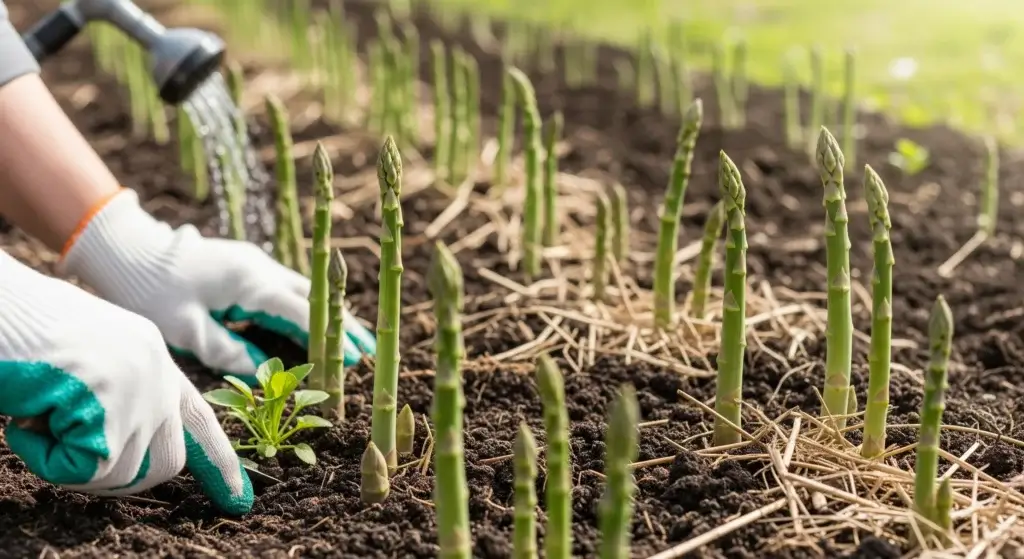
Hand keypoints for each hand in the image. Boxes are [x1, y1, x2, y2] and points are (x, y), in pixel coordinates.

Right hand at [0, 251, 252, 513]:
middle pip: (166, 462)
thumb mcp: (87, 361)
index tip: (239, 498)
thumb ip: (119, 396)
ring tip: (37, 415)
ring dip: (69, 462)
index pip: (199, 417)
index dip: (218, 461)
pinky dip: (44, 458)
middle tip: (64, 452)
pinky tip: (26, 417)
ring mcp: (137, 385)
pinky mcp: (109, 402)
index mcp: (153, 356)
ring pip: (122, 472)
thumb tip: (122, 451)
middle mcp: (156, 370)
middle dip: (118, 477)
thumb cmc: (22, 330)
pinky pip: (84, 469)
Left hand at [60, 189, 375, 378]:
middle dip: (341, 324)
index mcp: (251, 282)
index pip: (302, 313)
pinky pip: (285, 288)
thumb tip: (265, 372)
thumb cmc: (152, 291)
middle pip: (312, 298)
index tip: (355, 357)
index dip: (331, 336)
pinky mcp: (246, 266)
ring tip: (351, 339)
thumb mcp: (186, 330)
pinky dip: (305, 307)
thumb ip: (229, 352)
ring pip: (302, 291)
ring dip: (326, 314)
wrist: (129, 251)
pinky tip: (315, 322)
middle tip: (368, 349)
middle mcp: (260, 268)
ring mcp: (255, 263)